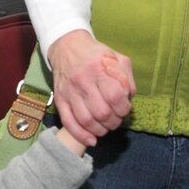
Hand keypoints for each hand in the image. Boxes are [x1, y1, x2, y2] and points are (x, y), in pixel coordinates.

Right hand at [47, 30, 134, 147]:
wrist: (67, 47)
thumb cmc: (96, 55)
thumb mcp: (117, 58)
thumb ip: (127, 77)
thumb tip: (129, 98)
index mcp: (99, 69)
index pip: (115, 97)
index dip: (124, 109)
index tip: (125, 109)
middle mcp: (83, 82)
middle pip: (101, 113)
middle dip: (114, 122)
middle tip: (116, 119)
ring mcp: (69, 93)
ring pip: (86, 121)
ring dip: (100, 130)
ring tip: (105, 127)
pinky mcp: (60, 100)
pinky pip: (68, 123)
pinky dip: (81, 135)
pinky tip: (91, 140)